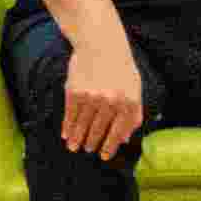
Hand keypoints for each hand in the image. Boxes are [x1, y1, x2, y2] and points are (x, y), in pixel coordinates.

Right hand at [57, 33, 146, 159]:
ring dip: (78, 139)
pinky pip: (70, 116)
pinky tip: (65, 135)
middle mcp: (110, 102)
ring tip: (74, 148)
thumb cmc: (120, 67)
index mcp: (128, 102)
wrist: (101, 44)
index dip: (110, 146)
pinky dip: (67, 127)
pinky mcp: (74, 93)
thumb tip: (126, 138)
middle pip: (98, 130)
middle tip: (89, 150)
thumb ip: (133, 114)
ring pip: (83, 126)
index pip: (118, 132)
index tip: (104, 156)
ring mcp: (91, 98)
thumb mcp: (135, 88)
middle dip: (93, 143)